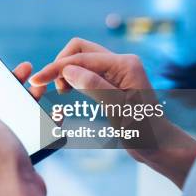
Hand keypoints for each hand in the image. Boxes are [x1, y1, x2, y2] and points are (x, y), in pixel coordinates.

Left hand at [0, 62, 79, 195]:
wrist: (19, 188)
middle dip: (12, 80)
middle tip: (27, 70)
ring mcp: (1, 137)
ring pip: (16, 107)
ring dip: (29, 95)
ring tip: (41, 90)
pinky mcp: (19, 146)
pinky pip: (30, 123)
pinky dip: (39, 114)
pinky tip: (49, 110)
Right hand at [30, 38, 195, 187]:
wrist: (159, 146)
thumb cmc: (144, 132)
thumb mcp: (117, 110)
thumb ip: (94, 86)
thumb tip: (68, 69)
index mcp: (124, 64)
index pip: (81, 58)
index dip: (56, 68)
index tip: (37, 80)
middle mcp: (121, 62)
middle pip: (80, 49)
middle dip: (61, 63)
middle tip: (51, 86)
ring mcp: (117, 71)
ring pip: (82, 59)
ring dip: (66, 70)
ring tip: (61, 91)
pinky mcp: (112, 81)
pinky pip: (86, 70)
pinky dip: (73, 77)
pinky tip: (69, 91)